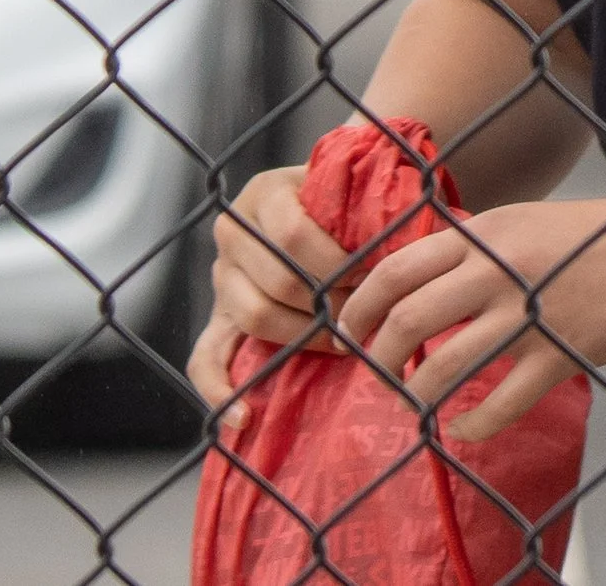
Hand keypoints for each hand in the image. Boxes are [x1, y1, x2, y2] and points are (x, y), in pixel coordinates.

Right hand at [188, 164, 356, 426]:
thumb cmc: (347, 203)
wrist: (319, 211)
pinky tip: (243, 417)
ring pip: (255, 316)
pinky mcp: (218, 319)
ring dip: (304, 336)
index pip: (294, 234)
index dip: (338, 260)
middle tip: (366, 312)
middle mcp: (234, 232)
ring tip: (343, 342)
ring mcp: (222, 278)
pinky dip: (220, 390)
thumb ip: (369, 202)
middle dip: (330, 302)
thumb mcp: (352, 188)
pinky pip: (204, 359)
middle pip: (280, 281)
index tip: (373, 274)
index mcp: (265, 193)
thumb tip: (401, 243)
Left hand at [337, 195, 605, 441]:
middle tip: (378, 375)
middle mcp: (496, 270)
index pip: (396, 268)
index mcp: (484, 234)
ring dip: (416, 396)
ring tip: (414, 407)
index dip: (360, 305)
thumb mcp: (522, 223)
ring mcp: (527, 315)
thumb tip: (423, 278)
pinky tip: (462, 431)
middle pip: (408, 317)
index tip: (350, 330)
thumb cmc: (594, 235)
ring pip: (444, 366)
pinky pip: (498, 404)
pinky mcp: (558, 355)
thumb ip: (474, 247)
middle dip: (378, 356)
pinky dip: (469, 427)